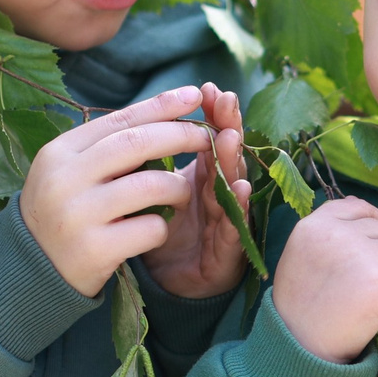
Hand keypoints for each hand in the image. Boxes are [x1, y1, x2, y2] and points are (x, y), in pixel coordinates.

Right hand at [19, 86, 223, 297]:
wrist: (32, 268)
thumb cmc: (62, 211)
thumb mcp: (70, 171)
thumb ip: (106, 147)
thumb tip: (165, 114)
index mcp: (59, 152)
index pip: (118, 121)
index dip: (160, 105)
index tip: (193, 95)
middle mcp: (65, 179)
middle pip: (136, 144)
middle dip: (180, 135)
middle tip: (207, 136)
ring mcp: (79, 215)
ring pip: (151, 185)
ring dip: (177, 186)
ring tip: (181, 193)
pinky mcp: (95, 250)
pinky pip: (150, 227)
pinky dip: (163, 226)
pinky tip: (155, 229)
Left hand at [141, 83, 250, 298]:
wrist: (169, 288)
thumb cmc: (165, 236)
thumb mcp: (155, 195)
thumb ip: (154, 164)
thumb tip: (137, 122)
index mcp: (200, 178)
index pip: (207, 139)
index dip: (210, 114)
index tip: (207, 88)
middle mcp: (217, 196)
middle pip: (225, 156)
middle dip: (227, 125)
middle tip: (226, 100)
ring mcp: (226, 223)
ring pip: (231, 186)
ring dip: (232, 160)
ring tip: (230, 136)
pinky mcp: (227, 254)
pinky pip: (234, 229)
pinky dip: (238, 210)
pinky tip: (240, 190)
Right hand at [271, 198, 377, 363]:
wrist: (298, 348)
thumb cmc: (301, 306)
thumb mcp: (302, 255)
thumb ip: (327, 230)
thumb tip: (360, 205)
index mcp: (314, 224)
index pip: (359, 207)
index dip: (372, 232)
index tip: (366, 259)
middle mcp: (336, 234)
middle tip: (366, 289)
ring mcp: (359, 256)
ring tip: (377, 301)